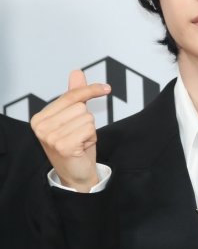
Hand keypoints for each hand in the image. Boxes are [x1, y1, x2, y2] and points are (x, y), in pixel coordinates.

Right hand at [31, 70, 110, 191]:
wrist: (76, 175)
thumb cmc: (75, 146)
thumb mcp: (74, 119)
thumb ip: (74, 96)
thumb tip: (77, 72)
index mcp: (40, 118)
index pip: (70, 96)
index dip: (89, 90)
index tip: (106, 88)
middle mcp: (41, 127)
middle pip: (80, 107)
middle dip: (86, 121)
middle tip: (78, 135)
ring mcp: (50, 137)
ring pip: (87, 118)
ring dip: (89, 131)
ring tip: (80, 142)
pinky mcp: (63, 145)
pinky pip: (89, 129)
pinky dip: (91, 138)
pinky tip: (82, 148)